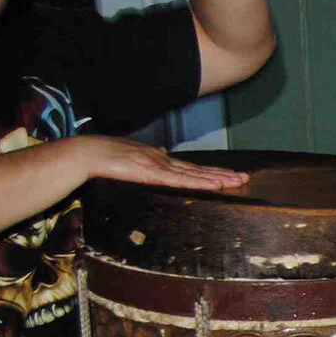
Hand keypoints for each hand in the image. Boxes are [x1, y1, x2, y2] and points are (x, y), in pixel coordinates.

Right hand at [79, 137, 248, 191]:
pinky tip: (216, 184)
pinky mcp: (154, 173)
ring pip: (196, 175)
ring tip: (238, 181)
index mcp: (161, 159)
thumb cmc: (107, 155)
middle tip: (245, 178)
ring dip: (219, 178)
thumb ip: (150, 155)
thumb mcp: (134, 155)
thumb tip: (162, 152)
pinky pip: (183, 180)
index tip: (229, 175)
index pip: (191, 167)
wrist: (90, 153)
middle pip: (199, 170)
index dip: (210, 171)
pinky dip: (201, 182)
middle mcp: (165, 161)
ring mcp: (161, 166)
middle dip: (223, 174)